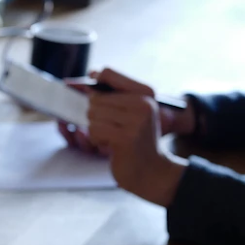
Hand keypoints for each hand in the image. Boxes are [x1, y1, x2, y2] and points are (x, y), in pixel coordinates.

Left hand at [55, 71, 195, 157]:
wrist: (152, 171)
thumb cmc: (137, 140)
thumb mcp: (131, 111)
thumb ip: (113, 92)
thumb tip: (92, 73)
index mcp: (146, 93)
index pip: (108, 74)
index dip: (94, 84)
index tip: (94, 97)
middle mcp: (143, 104)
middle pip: (96, 98)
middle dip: (97, 115)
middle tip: (112, 128)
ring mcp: (136, 121)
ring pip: (93, 113)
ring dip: (96, 129)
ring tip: (113, 137)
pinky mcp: (125, 137)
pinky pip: (94, 130)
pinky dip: (96, 139)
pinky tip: (111, 146)